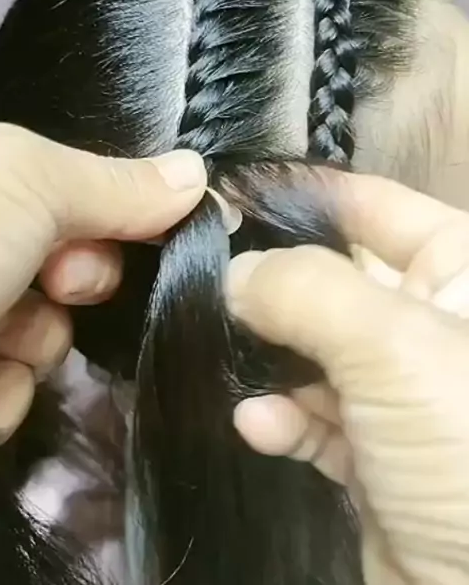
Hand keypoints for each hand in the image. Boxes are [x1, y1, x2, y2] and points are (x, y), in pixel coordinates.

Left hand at [0, 123, 205, 447]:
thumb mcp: (26, 184)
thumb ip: (113, 183)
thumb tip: (196, 174)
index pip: (79, 195)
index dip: (115, 214)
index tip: (133, 230)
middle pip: (64, 268)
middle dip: (69, 282)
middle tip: (53, 282)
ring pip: (37, 338)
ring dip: (29, 348)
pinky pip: (1, 395)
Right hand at [228, 173, 468, 584]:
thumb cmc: (465, 445)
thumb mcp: (394, 346)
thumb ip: (306, 290)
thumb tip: (233, 274)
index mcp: (460, 272)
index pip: (374, 205)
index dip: (303, 194)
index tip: (228, 193)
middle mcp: (430, 323)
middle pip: (333, 279)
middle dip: (272, 284)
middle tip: (205, 277)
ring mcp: (401, 391)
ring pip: (315, 351)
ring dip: (270, 359)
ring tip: (225, 357)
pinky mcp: (376, 454)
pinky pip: (316, 419)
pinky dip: (284, 419)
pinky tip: (259, 425)